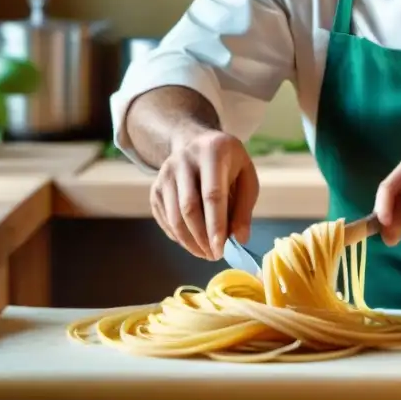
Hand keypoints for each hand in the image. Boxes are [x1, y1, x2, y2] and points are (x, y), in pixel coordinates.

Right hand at [150, 129, 258, 259]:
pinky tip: (193, 243)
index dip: (216, 225)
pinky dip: (179, 237)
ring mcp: (165, 174)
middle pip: (189, 208)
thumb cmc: (228, 164)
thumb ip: (244, 208)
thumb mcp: (246, 177)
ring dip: (190, 242)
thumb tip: (240, 240)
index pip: (212, 194)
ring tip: (206, 254)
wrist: (197, 143)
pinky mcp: (155, 188)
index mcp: (212, 152)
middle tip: (216, 256)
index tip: (222, 249)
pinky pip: (165, 220)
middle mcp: (183, 160)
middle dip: (203, 238)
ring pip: (174, 217)